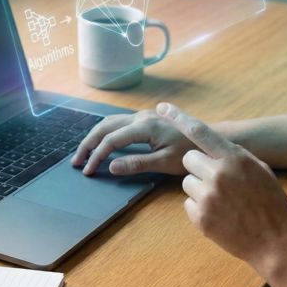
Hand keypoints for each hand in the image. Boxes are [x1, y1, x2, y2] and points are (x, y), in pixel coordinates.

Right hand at [71, 108, 195, 175]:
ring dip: (94, 136)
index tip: (88, 171)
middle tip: (77, 161)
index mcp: (145, 127)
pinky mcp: (146, 119)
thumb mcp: (165, 163)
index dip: (97, 155)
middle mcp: (141, 117)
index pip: (111, 140)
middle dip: (88, 143)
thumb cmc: (190, 152)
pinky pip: (119, 123)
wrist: (210, 138)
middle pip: (105, 127)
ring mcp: (144, 116)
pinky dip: (105, 132)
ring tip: (83, 153)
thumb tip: (111, 166)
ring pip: (110, 122)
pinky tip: (100, 142)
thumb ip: (137, 164)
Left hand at [158, 102, 286, 269]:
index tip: (163, 108)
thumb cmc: (271, 204)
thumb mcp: (260, 170)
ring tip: (222, 201)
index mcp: (234, 158)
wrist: (275, 241)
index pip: (200, 131)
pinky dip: (199, 209)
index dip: (178, 117)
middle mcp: (218, 174)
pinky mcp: (200, 217)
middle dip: (198, 167)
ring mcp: (207, 196)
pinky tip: (219, 215)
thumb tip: (216, 148)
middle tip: (215, 180)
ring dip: (199, 189)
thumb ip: (235, 156)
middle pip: (189, 159)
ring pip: (186, 182)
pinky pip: (188, 204)